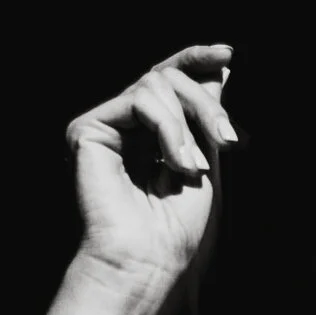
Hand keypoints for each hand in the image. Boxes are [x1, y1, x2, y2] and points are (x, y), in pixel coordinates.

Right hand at [65, 44, 237, 296]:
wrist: (151, 260)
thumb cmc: (178, 228)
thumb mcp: (204, 158)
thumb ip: (204, 113)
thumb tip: (219, 67)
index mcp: (150, 134)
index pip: (171, 80)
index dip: (197, 59)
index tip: (227, 54)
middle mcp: (124, 126)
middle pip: (169, 76)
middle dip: (206, 104)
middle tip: (228, 141)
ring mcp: (105, 127)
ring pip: (157, 83)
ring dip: (187, 123)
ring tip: (191, 168)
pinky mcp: (87, 130)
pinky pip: (141, 100)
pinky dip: (168, 128)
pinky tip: (176, 163)